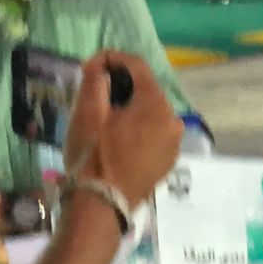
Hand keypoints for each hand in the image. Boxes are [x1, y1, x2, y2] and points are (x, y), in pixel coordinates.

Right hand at [63, 52, 182, 209]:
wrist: (102, 204)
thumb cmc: (93, 156)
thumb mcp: (87, 113)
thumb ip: (95, 81)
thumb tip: (99, 64)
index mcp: (157, 105)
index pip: (138, 67)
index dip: (113, 59)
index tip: (91, 63)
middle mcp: (174, 121)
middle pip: (147, 90)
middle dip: (121, 84)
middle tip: (94, 88)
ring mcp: (174, 143)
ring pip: (151, 112)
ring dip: (130, 106)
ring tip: (104, 112)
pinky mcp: (168, 160)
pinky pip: (154, 132)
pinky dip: (138, 126)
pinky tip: (118, 134)